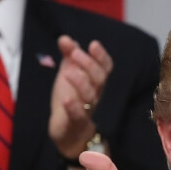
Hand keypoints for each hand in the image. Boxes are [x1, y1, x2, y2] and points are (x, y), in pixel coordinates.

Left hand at [49, 36, 113, 158]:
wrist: (66, 131)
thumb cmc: (71, 100)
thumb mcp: (68, 74)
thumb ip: (68, 56)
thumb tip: (65, 38)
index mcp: (95, 82)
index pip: (105, 68)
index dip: (101, 56)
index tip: (93, 44)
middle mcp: (95, 95)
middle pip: (100, 79)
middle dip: (89, 64)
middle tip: (75, 54)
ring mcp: (87, 109)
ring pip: (91, 96)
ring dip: (81, 83)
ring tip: (69, 73)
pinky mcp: (76, 123)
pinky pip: (78, 116)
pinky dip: (73, 107)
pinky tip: (66, 99)